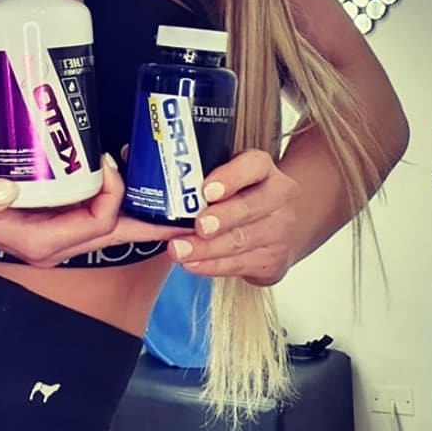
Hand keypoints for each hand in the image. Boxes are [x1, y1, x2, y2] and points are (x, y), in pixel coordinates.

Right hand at [0, 152, 188, 266]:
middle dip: (150, 217)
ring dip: (137, 205)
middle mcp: (55, 241)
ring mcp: (57, 229)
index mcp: (40, 242)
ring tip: (164, 184)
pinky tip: (129, 173)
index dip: (114, 197)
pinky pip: (97, 210)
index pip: (97, 225)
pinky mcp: (56, 213)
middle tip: (184, 201)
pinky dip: (118, 195)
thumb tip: (6, 192)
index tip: (109, 163)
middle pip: (116, 231)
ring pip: (111, 222)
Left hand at [167, 149, 298, 285]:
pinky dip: (213, 266)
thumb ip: (199, 172)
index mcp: (264, 169)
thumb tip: (142, 164)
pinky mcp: (272, 260)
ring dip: (207, 248)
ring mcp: (278, 231)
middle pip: (249, 207)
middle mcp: (278, 198)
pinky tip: (193, 264)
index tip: (207, 189)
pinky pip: (239, 264)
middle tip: (197, 226)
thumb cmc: (248, 195)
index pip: (253, 166)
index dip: (231, 177)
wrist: (289, 226)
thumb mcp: (235, 174)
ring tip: (179, 250)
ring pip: (240, 240)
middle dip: (220, 218)